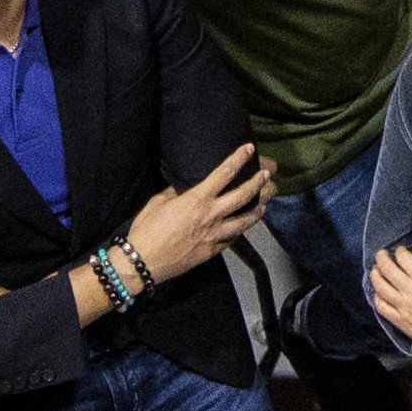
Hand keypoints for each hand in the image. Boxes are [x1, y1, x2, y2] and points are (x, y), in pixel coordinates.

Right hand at [122, 147, 278, 283]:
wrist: (144, 262)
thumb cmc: (147, 229)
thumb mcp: (159, 201)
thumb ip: (177, 192)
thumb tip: (186, 187)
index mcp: (198, 199)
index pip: (224, 173)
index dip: (238, 158)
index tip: (249, 148)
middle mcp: (211, 215)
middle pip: (243, 195)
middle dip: (257, 182)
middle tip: (267, 175)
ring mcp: (215, 235)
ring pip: (245, 220)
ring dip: (258, 209)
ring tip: (265, 202)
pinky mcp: (213, 251)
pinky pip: (233, 238)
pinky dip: (242, 230)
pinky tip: (245, 226)